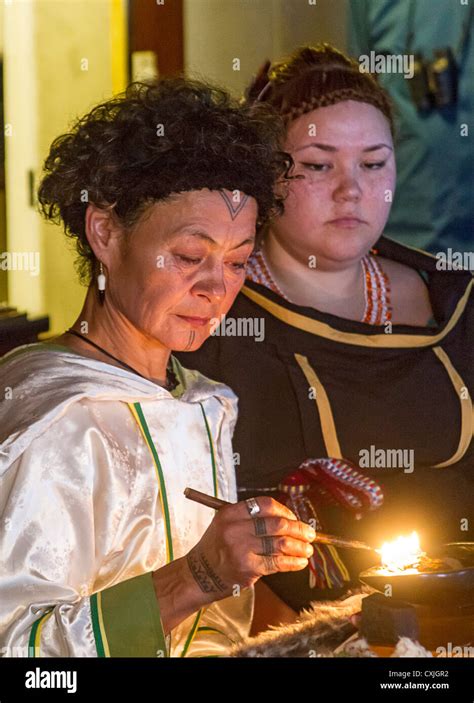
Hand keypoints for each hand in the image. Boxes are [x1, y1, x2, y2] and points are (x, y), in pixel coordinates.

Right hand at [185, 496, 315, 598]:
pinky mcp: (247, 568)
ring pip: (280, 544)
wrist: (199, 574)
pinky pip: (277, 563)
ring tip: (308, 549)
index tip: (293, 517)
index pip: (264, 505)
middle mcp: (235, 529)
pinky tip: (300, 562)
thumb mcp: (225, 524)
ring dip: (299, 546)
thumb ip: (251, 519)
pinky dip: (293, 562)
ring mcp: (241, 549)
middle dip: (298, 529)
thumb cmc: (217, 548)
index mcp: (230, 513)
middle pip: (276, 524)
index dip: (284, 511)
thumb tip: (287, 520)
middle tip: (310, 533)